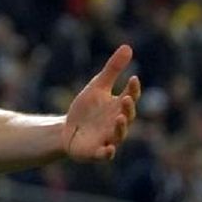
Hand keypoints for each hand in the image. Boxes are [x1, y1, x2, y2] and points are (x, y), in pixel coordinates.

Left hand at [63, 45, 141, 161]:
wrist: (68, 130)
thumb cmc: (87, 109)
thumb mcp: (97, 86)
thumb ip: (112, 70)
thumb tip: (128, 46)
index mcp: (118, 106)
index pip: (130, 97)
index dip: (133, 89)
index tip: (133, 78)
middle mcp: (117, 123)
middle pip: (127, 116)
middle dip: (127, 109)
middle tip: (126, 100)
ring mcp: (108, 138)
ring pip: (118, 135)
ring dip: (120, 128)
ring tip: (119, 118)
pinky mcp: (96, 152)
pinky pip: (105, 154)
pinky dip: (107, 152)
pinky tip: (108, 148)